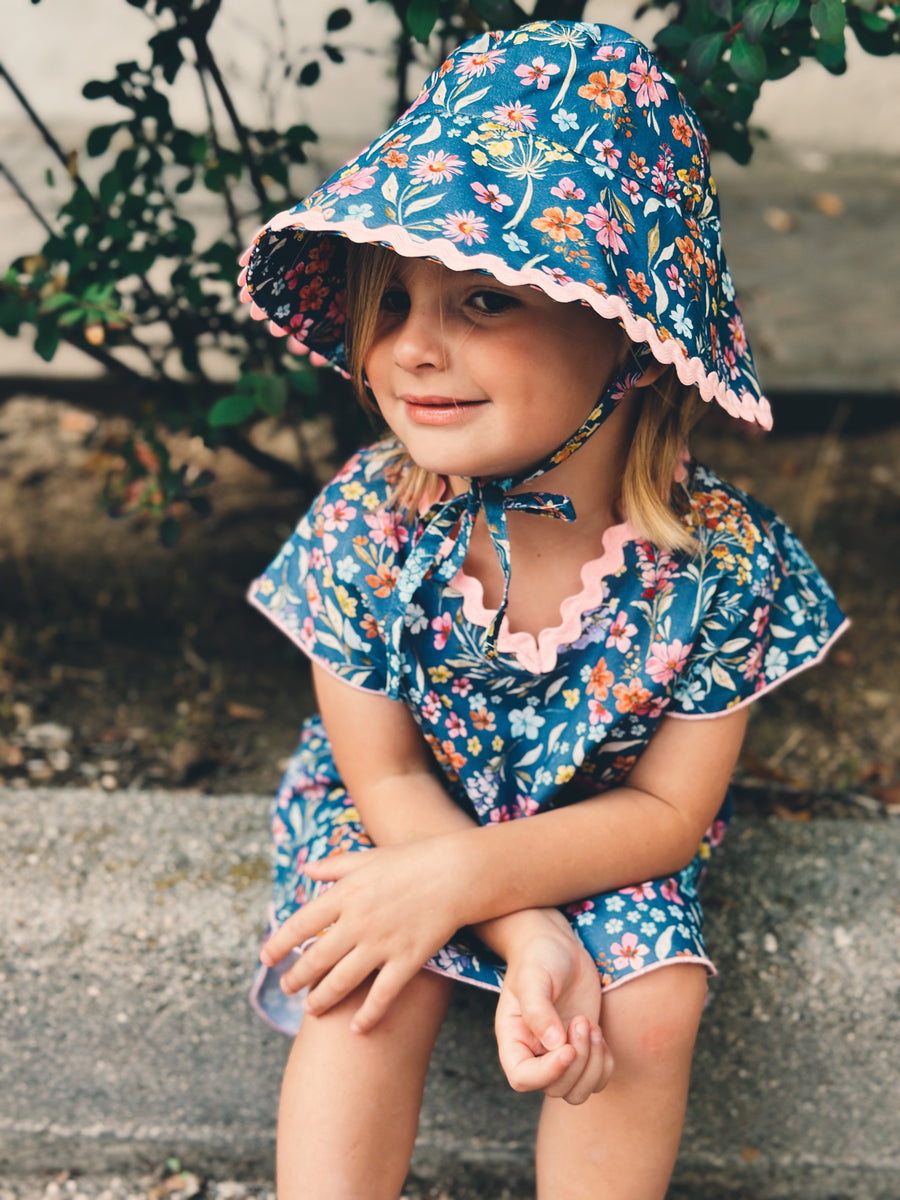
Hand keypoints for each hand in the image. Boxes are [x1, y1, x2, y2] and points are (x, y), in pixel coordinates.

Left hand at [259, 839, 464, 1031]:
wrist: (456, 872)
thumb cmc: (412, 861)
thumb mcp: (368, 858)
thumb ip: (335, 866)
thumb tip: (307, 870)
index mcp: (345, 895)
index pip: (300, 924)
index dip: (279, 943)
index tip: (266, 958)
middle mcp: (357, 922)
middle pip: (316, 958)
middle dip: (296, 978)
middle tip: (287, 989)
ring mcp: (381, 944)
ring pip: (341, 982)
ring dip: (321, 999)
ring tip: (311, 1010)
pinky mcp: (407, 960)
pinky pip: (381, 996)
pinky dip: (366, 1016)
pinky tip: (356, 1030)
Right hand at [494, 910, 612, 1104]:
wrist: (558, 946)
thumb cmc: (539, 957)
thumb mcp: (533, 976)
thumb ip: (538, 1009)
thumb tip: (553, 1045)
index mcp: (513, 1039)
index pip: (522, 1079)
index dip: (547, 1073)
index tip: (567, 1047)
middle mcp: (534, 1054)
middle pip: (555, 1089)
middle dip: (577, 1061)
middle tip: (581, 1021)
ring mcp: (559, 1055)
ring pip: (577, 1092)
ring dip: (592, 1065)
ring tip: (591, 1026)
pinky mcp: (583, 1051)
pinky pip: (598, 1080)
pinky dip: (605, 1064)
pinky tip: (598, 1031)